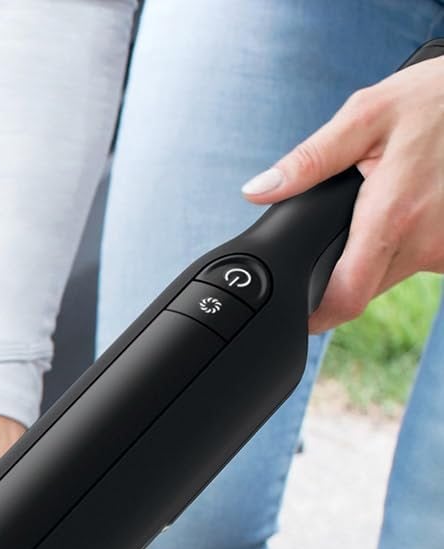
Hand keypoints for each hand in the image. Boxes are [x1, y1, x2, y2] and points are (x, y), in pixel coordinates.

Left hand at [242, 55, 443, 331]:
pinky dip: (404, 243)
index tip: (297, 313)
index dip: (315, 316)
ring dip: (375, 255)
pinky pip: (419, 259)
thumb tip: (257, 190)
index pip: (345, 300)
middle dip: (340, 274)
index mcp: (393, 217)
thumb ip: (309, 160)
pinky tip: (409, 208)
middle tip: (338, 232)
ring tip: (381, 207)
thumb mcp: (368, 115)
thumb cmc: (436, 99)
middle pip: (363, 290)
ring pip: (391, 276)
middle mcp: (425, 242)